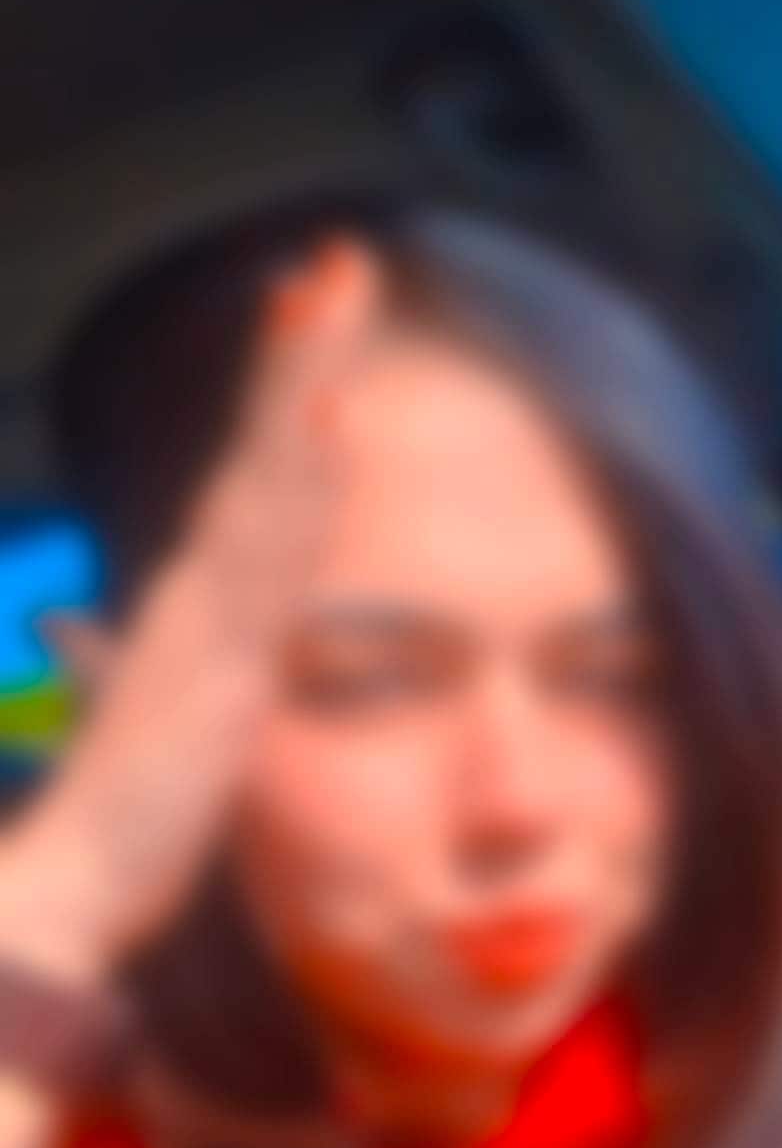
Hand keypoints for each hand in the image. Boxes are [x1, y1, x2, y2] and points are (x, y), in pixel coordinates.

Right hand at [0, 235, 381, 985]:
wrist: (75, 884)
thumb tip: (130, 658)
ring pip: (268, 479)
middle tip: (341, 263)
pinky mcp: (217, 661)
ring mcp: (209, 622)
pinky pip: (265, 552)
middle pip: (267, 457)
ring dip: (302, 382)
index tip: (320, 333)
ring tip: (333, 292)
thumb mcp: (174, 742)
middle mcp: (206, 600)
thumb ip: (163, 685)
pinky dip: (290, 480)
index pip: (261, 492)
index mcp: (205, 616)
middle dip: (303, 356)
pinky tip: (323, 420)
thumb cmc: (125, 827)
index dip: (292, 411)